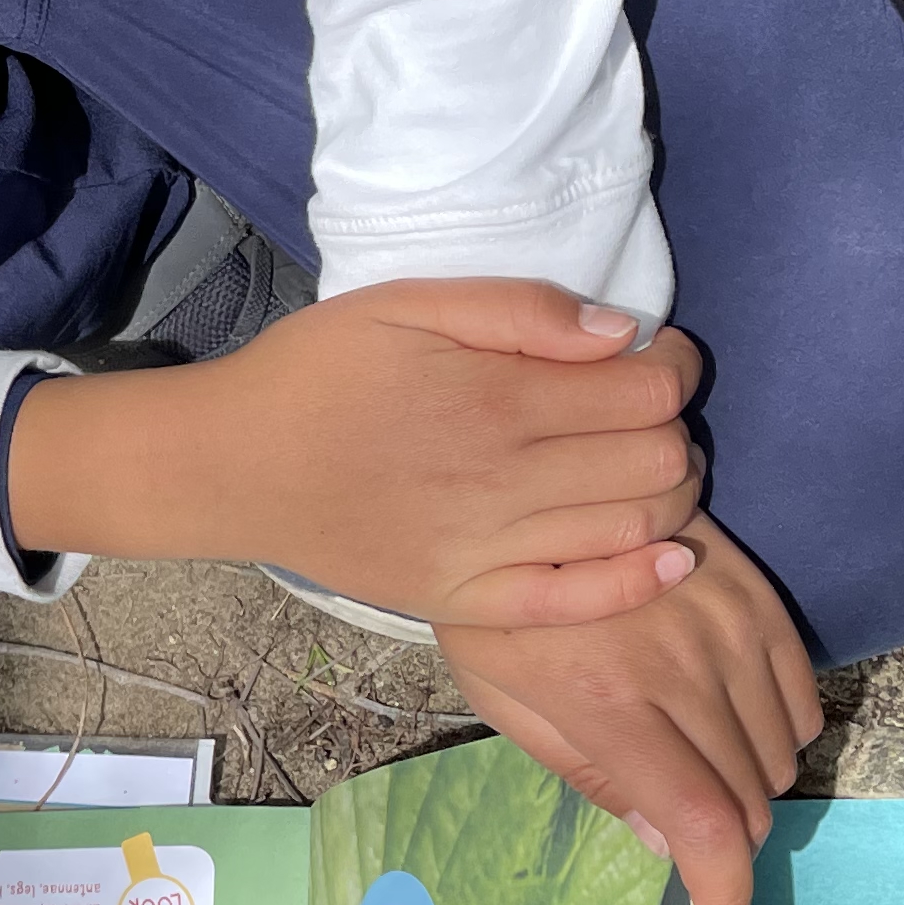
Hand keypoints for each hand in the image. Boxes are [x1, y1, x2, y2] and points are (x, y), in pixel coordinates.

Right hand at [8, 278, 706, 628]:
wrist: (230, 464)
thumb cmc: (315, 372)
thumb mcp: (404, 303)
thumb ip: (515, 309)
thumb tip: (617, 334)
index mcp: (496, 397)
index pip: (649, 390)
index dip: (674, 366)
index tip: (652, 354)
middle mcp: (505, 480)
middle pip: (659, 461)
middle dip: (674, 427)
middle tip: (640, 412)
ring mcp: (487, 549)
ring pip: (638, 529)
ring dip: (669, 495)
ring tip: (638, 468)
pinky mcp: (465, 599)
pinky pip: (576, 601)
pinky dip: (639, 580)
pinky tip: (667, 556)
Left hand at [437, 523, 823, 904]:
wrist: (532, 484)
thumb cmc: (493, 600)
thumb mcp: (501, 694)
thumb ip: (583, 771)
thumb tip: (664, 844)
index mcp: (607, 703)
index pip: (704, 820)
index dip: (725, 886)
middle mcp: (682, 669)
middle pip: (750, 797)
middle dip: (724, 840)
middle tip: (686, 836)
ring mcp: (729, 628)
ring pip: (781, 753)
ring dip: (749, 785)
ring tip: (697, 769)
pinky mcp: (758, 597)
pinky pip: (801, 697)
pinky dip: (777, 731)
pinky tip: (727, 723)